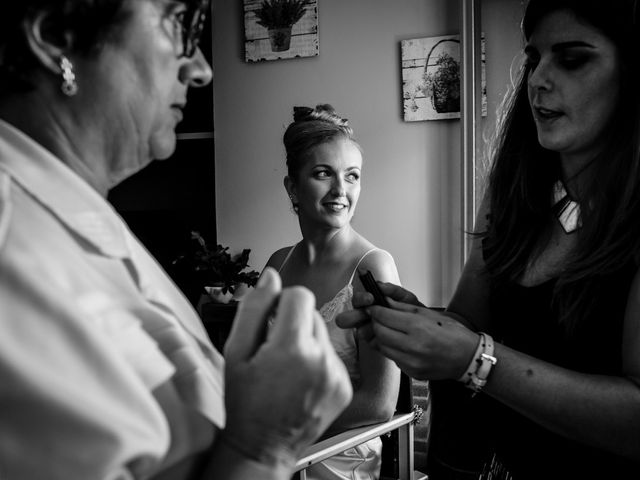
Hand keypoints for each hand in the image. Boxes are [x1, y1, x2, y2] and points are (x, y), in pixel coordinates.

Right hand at [222, 267, 352, 469]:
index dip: (281, 302)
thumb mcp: (236, 351)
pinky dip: (317, 362)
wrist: (263, 446)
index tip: (270, 321)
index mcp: (292, 349)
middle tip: (274, 350)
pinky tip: (300, 380)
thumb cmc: (245, 402)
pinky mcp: (344, 386)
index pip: (300, 295)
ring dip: (306, 342)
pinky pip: (331, 356)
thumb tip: (270, 277)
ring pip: (322, 335)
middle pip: (312, 314)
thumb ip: (253, 309)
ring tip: (286, 368)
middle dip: (292, 324)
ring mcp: (336, 374)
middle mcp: (321, 360)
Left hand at [338, 286, 477, 380]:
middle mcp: (413, 346)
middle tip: (379, 317)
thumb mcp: (429, 314)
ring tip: (391, 329)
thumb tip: (384, 302)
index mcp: (418, 327)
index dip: (375, 310)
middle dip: (376, 322)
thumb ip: (403, 308)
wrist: (468, 358)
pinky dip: (392, 349)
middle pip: (379, 332)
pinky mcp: (411, 372)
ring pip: (383, 346)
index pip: (384, 316)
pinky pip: (393, 358)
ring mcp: (411, 362)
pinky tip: (401, 343)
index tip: (374, 307)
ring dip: (382, 336)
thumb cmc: (453, 333)